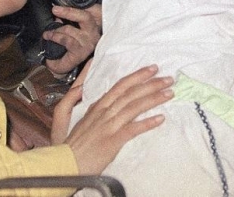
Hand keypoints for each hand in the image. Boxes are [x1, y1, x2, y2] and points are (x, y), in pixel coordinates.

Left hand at [44, 4, 101, 75]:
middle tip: (54, 9)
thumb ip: (67, 20)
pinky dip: (56, 38)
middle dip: (69, 12)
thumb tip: (58, 11)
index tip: (66, 3)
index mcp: (93, 26)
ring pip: (71, 30)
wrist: (64, 66)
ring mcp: (89, 43)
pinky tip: (49, 37)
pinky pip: (67, 40)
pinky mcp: (81, 52)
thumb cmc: (69, 47)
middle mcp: (94, 33)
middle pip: (86, 17)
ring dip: (56, 30)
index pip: (93, 11)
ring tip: (47, 33)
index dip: (81, 6)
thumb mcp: (68, 30)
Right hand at [52, 62, 173, 173]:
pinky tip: (160, 119)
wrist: (64, 165)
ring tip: (169, 93)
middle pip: (131, 93)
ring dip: (154, 99)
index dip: (137, 76)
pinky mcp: (112, 140)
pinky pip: (132, 129)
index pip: (121, 86)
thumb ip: (79, 105)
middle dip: (151, 83)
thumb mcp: (71, 120)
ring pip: (134, 107)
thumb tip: (86, 92)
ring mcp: (108, 126)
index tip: (152, 69)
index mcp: (98, 107)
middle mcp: (104, 112)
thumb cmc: (70, 146)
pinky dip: (147, 123)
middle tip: (168, 78)